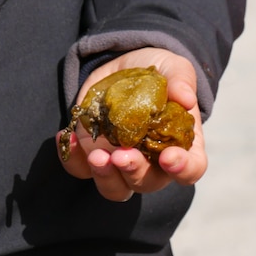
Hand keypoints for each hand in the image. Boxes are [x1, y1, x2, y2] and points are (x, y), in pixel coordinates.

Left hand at [56, 47, 206, 201]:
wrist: (123, 68)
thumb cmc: (158, 73)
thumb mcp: (173, 67)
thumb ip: (182, 80)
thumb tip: (186, 98)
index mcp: (180, 144)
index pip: (191, 168)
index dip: (183, 168)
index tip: (169, 157)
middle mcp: (152, 162)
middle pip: (149, 182)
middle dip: (135, 172)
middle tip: (121, 156)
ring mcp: (120, 163)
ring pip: (116, 188)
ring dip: (106, 177)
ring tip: (95, 156)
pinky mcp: (92, 156)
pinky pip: (80, 170)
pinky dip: (72, 160)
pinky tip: (65, 138)